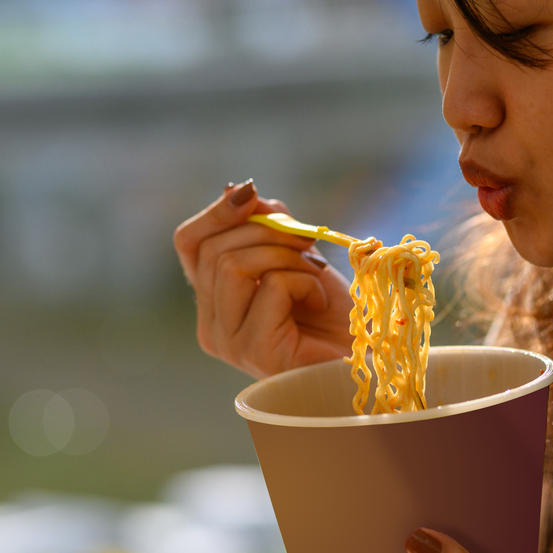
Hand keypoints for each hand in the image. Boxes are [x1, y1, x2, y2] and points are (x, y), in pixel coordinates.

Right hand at [173, 180, 354, 377]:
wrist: (364, 361)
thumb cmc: (332, 314)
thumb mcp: (297, 256)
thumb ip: (267, 227)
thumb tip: (240, 192)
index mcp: (213, 301)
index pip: (189, 243)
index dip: (217, 212)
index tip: (252, 194)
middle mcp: (210, 325)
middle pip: (213, 250)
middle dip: (268, 233)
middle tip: (307, 244)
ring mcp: (228, 342)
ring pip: (233, 264)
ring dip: (286, 256)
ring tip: (313, 274)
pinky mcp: (254, 350)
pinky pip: (270, 286)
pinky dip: (304, 282)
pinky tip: (317, 302)